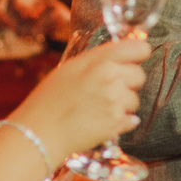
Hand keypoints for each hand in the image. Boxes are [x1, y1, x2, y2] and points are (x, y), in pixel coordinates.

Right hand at [11, 37, 149, 162]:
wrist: (39, 132)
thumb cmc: (50, 99)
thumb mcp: (72, 67)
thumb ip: (99, 58)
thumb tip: (122, 54)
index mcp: (100, 61)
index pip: (139, 48)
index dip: (138, 53)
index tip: (134, 59)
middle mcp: (111, 79)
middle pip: (140, 75)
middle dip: (129, 81)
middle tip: (108, 88)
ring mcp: (115, 103)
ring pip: (135, 99)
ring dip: (123, 103)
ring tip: (99, 107)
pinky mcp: (116, 124)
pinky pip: (132, 119)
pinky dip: (121, 121)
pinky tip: (103, 120)